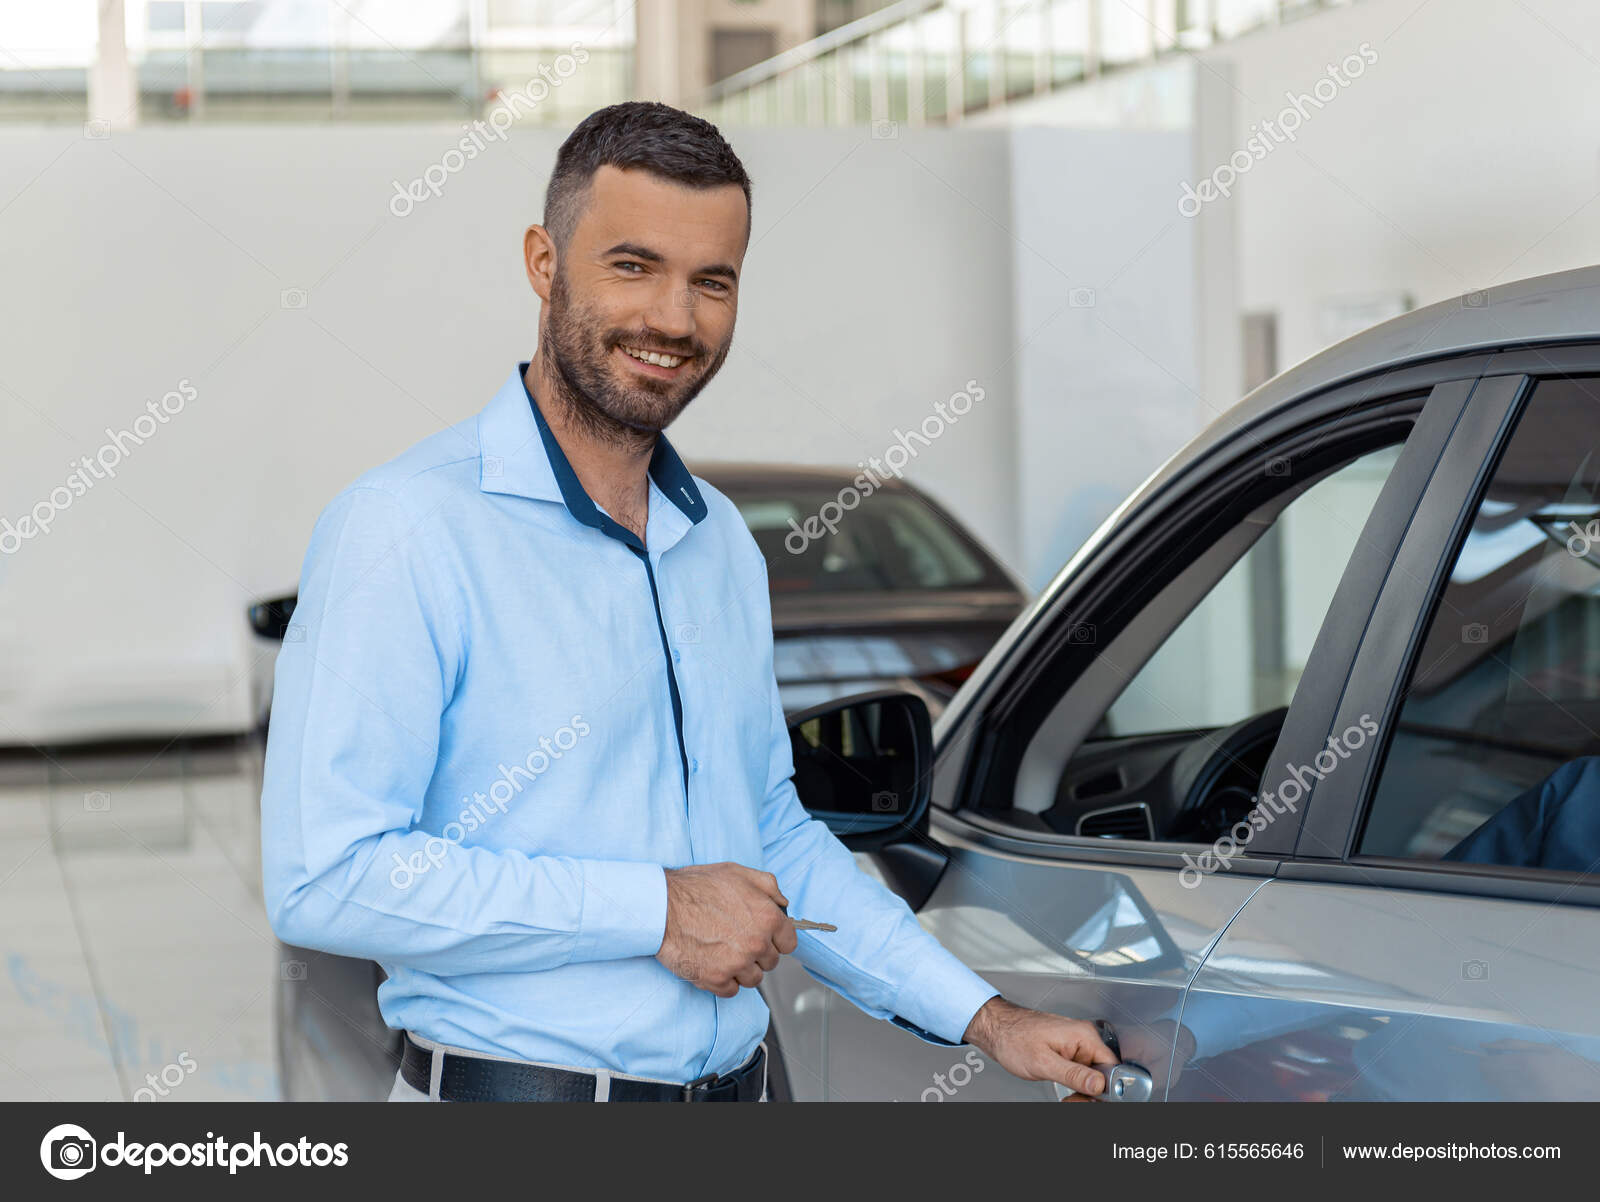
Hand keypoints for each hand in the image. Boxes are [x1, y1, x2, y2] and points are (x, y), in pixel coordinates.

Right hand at [656, 863, 798, 997]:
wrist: (661, 905)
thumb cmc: (696, 887)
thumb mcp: (737, 872)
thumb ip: (768, 886)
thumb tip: (783, 904)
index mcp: (767, 917)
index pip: (789, 943)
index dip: (776, 939)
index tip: (764, 937)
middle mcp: (756, 943)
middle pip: (771, 962)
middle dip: (757, 953)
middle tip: (736, 940)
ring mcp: (737, 964)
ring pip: (753, 979)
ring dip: (741, 969)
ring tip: (722, 952)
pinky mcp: (716, 979)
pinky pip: (731, 991)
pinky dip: (723, 981)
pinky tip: (712, 963)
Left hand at [962, 996, 1119, 1096]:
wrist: (997, 1029)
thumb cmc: (1014, 1038)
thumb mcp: (1043, 1062)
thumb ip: (1073, 1074)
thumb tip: (1099, 1085)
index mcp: (1084, 1036)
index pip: (1113, 1068)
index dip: (1106, 1088)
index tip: (1091, 1099)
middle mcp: (1084, 1039)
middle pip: (1104, 1075)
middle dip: (1091, 1093)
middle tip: (1073, 1101)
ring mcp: (1077, 1046)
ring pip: (1093, 1078)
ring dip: (1083, 1092)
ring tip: (1067, 1098)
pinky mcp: (1070, 1053)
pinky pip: (1083, 1074)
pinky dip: (1076, 1086)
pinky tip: (1066, 1091)